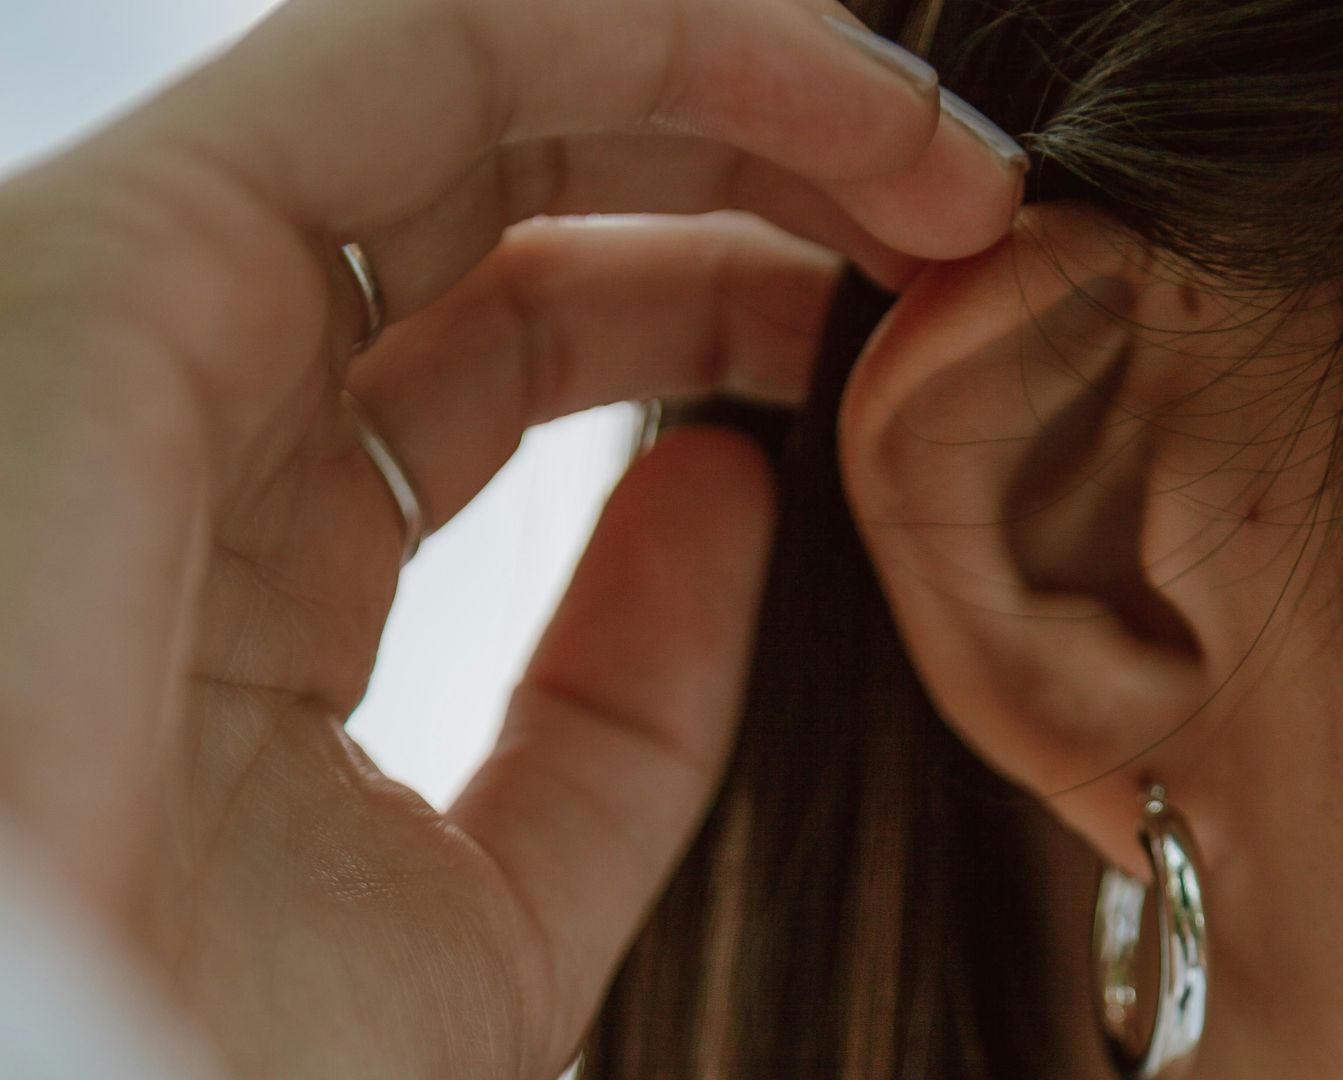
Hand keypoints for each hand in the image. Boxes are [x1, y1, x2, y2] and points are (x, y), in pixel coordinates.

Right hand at [0, 0, 1022, 1073]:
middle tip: (964, 224)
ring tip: (950, 173)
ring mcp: (135, 321)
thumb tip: (730, 489)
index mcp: (264, 560)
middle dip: (753, 171)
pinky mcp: (109, 260)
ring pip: (468, 84)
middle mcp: (192, 410)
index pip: (507, 343)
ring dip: (738, 86)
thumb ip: (621, 701)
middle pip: (504, 193)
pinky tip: (844, 109)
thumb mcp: (507, 895)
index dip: (724, 302)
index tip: (911, 330)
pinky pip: (409, 49)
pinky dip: (649, 37)